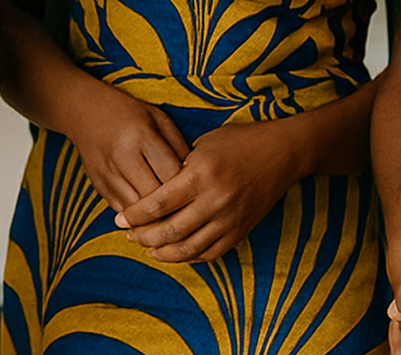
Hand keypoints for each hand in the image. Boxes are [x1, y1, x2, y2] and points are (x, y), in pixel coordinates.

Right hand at [58, 78, 189, 216]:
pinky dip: (138, 218)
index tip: (200, 192)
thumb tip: (196, 179)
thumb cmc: (130, 114)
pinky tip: (151, 217)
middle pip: (154, 197)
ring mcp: (107, 174)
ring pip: (137, 211)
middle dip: (173, 209)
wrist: (85, 111)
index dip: (188, 187)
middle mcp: (122, 158)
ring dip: (155, 219)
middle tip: (191, 215)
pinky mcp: (98, 186)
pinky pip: (122, 211)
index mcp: (141, 136)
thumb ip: (178, 146)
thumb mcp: (159, 119)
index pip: (171, 174)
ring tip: (174, 221)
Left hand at [113, 119, 299, 262]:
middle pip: (169, 230)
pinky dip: (189, 257)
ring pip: (189, 248)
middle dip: (144, 236)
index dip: (135, 215)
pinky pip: (210, 253)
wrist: (281, 154)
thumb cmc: (238, 142)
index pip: (158, 203)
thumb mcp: (203, 145)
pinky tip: (174, 252)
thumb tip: (151, 190)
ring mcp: (230, 219)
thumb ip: (178, 167)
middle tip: (129, 234)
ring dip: (163, 252)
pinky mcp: (241, 231)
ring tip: (147, 247)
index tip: (119, 218)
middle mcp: (215, 200)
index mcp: (200, 175)